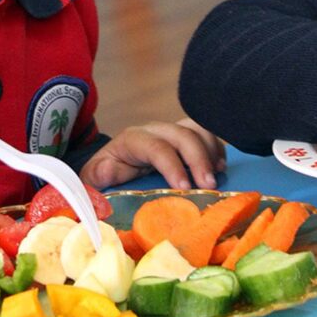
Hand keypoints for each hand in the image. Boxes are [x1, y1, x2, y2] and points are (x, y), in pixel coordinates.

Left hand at [79, 117, 225, 190]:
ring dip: (210, 152)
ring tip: (217, 177)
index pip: (155, 147)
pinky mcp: (185, 137)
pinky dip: (216, 149)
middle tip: (209, 186)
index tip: (184, 187)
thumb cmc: (107, 172)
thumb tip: (108, 170)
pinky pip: (206, 135)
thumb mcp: (96, 175)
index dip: (171, 165)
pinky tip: (220, 168)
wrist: (113, 163)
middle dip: (198, 159)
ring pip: (197, 129)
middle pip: (181, 135)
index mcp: (133, 139)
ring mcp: (172, 131)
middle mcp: (155, 131)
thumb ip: (98, 174)